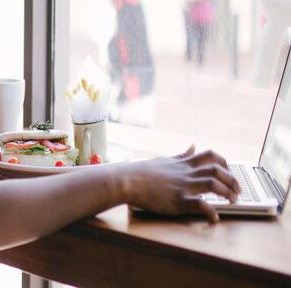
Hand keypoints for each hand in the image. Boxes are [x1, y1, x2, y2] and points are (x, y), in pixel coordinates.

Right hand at [124, 145, 240, 222]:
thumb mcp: (165, 159)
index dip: (225, 163)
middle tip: (237, 190)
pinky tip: (215, 218)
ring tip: (233, 201)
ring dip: (227, 193)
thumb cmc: (142, 171)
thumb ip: (181, 155)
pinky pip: (200, 205)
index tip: (229, 172)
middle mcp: (186, 173)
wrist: (127, 179)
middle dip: (232, 180)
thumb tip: (192, 146)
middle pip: (217, 170)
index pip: (211, 156)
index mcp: (183, 163)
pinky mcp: (178, 200)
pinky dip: (211, 212)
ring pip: (213, 184)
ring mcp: (183, 186)